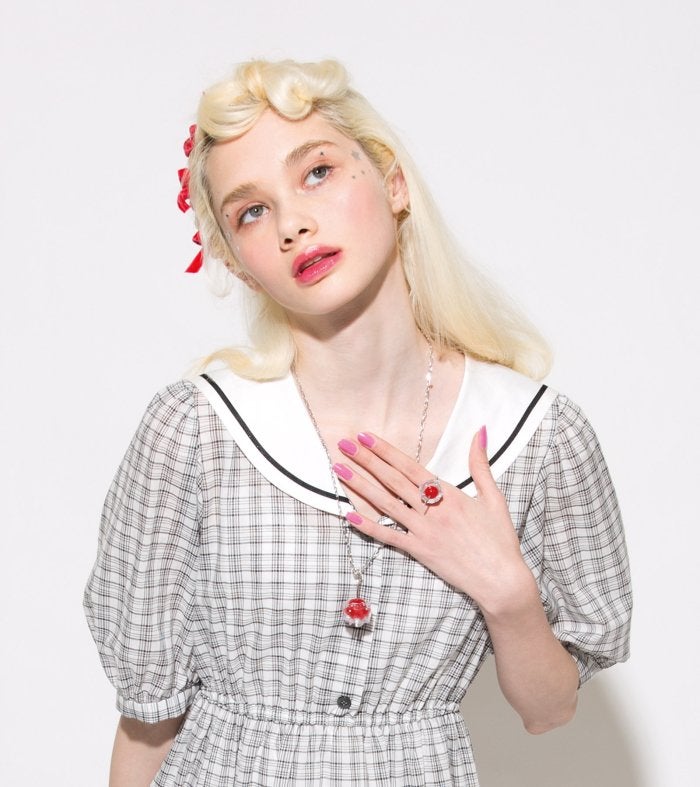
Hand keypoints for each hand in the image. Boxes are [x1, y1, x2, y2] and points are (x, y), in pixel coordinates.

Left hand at [334, 427, 529, 609]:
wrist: (501, 580)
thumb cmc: (500, 539)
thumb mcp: (494, 497)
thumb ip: (481, 464)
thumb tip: (481, 431)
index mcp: (450, 495)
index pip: (410, 467)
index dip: (387, 451)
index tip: (367, 436)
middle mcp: (433, 511)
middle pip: (393, 481)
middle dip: (367, 460)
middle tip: (344, 444)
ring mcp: (423, 532)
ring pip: (386, 504)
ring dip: (361, 486)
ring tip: (339, 470)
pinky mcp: (419, 552)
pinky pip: (388, 537)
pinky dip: (367, 527)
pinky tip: (348, 515)